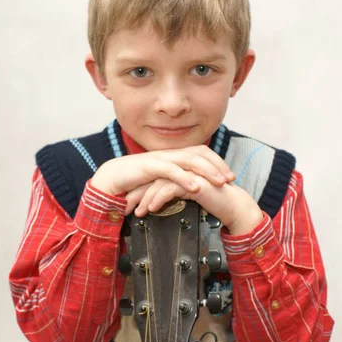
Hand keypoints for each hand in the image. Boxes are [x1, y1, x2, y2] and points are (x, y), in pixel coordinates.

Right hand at [90, 146, 235, 196]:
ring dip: (206, 171)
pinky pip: (170, 170)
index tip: (230, 176)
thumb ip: (175, 181)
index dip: (217, 162)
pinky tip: (195, 187)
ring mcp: (160, 158)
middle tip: (231, 179)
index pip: (201, 153)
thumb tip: (192, 188)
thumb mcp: (160, 180)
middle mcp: (169, 154)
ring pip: (189, 160)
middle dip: (217, 166)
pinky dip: (184, 178)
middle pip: (199, 154)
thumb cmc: (135, 181)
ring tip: (219, 182)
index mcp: (173, 156)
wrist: (111, 179)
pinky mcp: (149, 166)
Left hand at [126, 175, 263, 235]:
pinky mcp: (193, 180)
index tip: (131, 203)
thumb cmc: (214, 203)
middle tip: (126, 207)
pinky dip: (158, 199)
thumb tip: (156, 203)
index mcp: (182, 170)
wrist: (234, 207)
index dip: (141, 189)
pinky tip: (151, 209)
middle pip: (153, 178)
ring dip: (145, 198)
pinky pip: (170, 189)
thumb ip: (175, 194)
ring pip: (159, 183)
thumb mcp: (190, 197)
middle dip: (138, 193)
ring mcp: (189, 172)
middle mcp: (184, 168)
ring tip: (137, 212)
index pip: (156, 177)